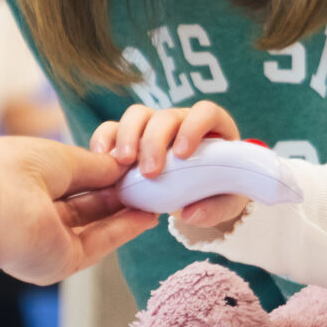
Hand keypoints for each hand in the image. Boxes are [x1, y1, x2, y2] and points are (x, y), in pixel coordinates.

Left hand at [0, 136, 159, 284]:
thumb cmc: (16, 168)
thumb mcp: (62, 157)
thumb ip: (96, 166)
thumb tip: (122, 166)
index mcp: (29, 183)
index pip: (73, 181)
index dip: (103, 174)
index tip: (133, 167)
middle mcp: (37, 214)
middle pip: (86, 205)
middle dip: (118, 194)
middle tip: (150, 182)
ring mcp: (50, 240)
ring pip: (96, 226)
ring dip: (126, 213)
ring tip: (157, 198)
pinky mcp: (62, 262)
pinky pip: (99, 243)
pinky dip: (124, 230)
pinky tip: (147, 216)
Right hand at [88, 101, 251, 232]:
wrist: (196, 195)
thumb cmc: (215, 192)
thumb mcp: (225, 203)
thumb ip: (215, 208)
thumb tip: (192, 213)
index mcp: (210, 128)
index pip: (205, 113)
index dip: (194, 128)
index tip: (183, 154)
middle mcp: (180, 121)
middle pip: (166, 116)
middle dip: (155, 141)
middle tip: (150, 172)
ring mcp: (152, 125)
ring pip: (137, 115)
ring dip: (128, 136)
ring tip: (122, 164)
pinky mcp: (128, 137)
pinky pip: (112, 128)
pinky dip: (104, 139)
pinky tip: (101, 158)